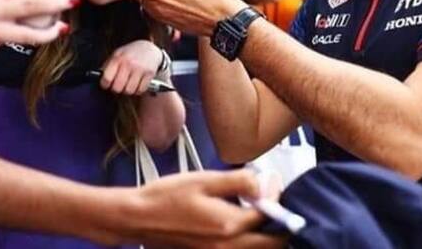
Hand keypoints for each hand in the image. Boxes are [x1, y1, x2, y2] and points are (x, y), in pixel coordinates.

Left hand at [100, 40, 162, 94]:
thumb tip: (99, 77)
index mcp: (118, 58)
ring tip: (128, 84)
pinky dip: (137, 90)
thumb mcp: (117, 54)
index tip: (106, 84)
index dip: (105, 84)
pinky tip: (136, 84)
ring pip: (129, 91)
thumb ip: (107, 65)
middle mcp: (128, 63)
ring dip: (127, 90)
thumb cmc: (131, 52)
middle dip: (116, 89)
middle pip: (117, 87)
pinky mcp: (149, 74)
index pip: (106, 78)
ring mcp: (139, 69)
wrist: (150, 48)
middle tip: (118, 85)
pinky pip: (140, 90)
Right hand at [126, 169, 285, 247]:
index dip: (276, 195)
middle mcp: (229, 247)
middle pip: (274, 243)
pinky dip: (250, 243)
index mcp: (230, 225)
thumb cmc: (167, 196)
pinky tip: (243, 227)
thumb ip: (238, 181)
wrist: (139, 218)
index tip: (272, 179)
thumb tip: (263, 182)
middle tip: (276, 203)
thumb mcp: (203, 180)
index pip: (270, 214)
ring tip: (262, 214)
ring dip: (268, 236)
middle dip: (282, 224)